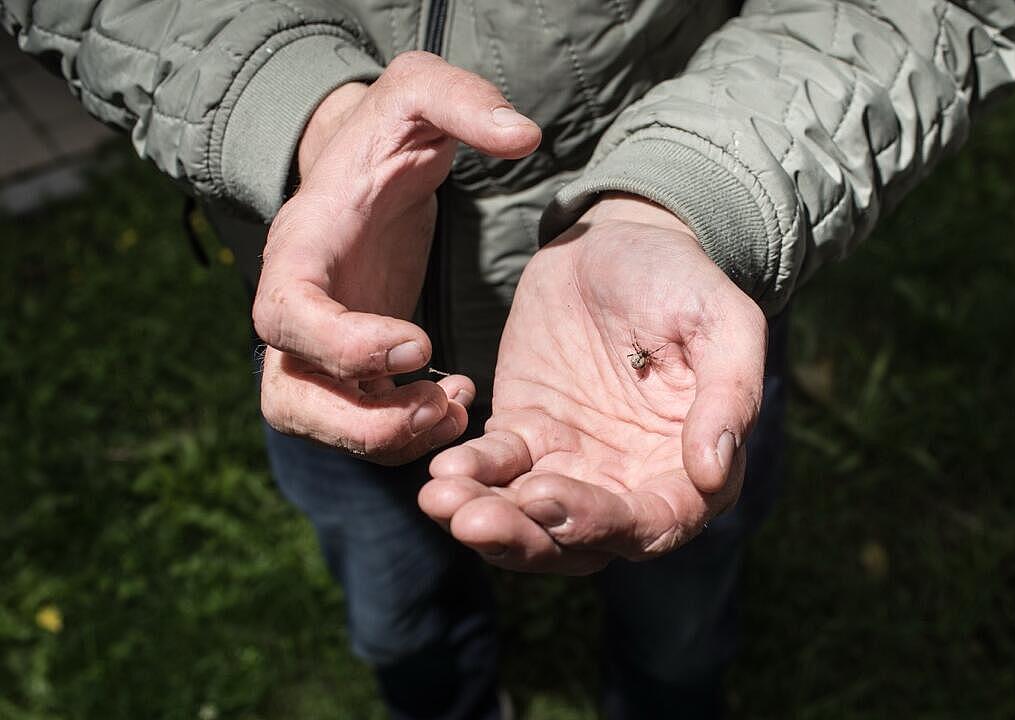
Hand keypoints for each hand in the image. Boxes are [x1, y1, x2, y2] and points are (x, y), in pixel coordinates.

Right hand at [253, 52, 540, 464]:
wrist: (367, 171)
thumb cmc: (387, 134)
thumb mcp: (419, 93)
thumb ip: (463, 101)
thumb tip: (525, 136)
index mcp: (299, 248)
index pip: (286, 314)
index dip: (341, 343)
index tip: (419, 343)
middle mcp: (294, 311)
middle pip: (289, 398)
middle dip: (361, 421)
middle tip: (439, 405)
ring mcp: (315, 348)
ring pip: (322, 426)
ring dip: (387, 439)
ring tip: (455, 413)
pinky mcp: (349, 370)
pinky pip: (360, 427)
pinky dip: (405, 435)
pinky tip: (456, 407)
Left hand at [420, 194, 766, 572]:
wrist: (618, 238)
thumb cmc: (682, 279)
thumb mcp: (723, 322)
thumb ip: (731, 394)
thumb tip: (712, 471)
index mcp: (691, 469)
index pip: (652, 525)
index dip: (599, 524)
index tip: (545, 499)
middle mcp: (633, 482)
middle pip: (580, 541)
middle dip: (525, 538)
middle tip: (473, 520)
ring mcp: (575, 464)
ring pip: (530, 519)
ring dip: (487, 520)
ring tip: (441, 500)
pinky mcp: (527, 435)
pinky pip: (496, 469)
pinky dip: (469, 476)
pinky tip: (442, 469)